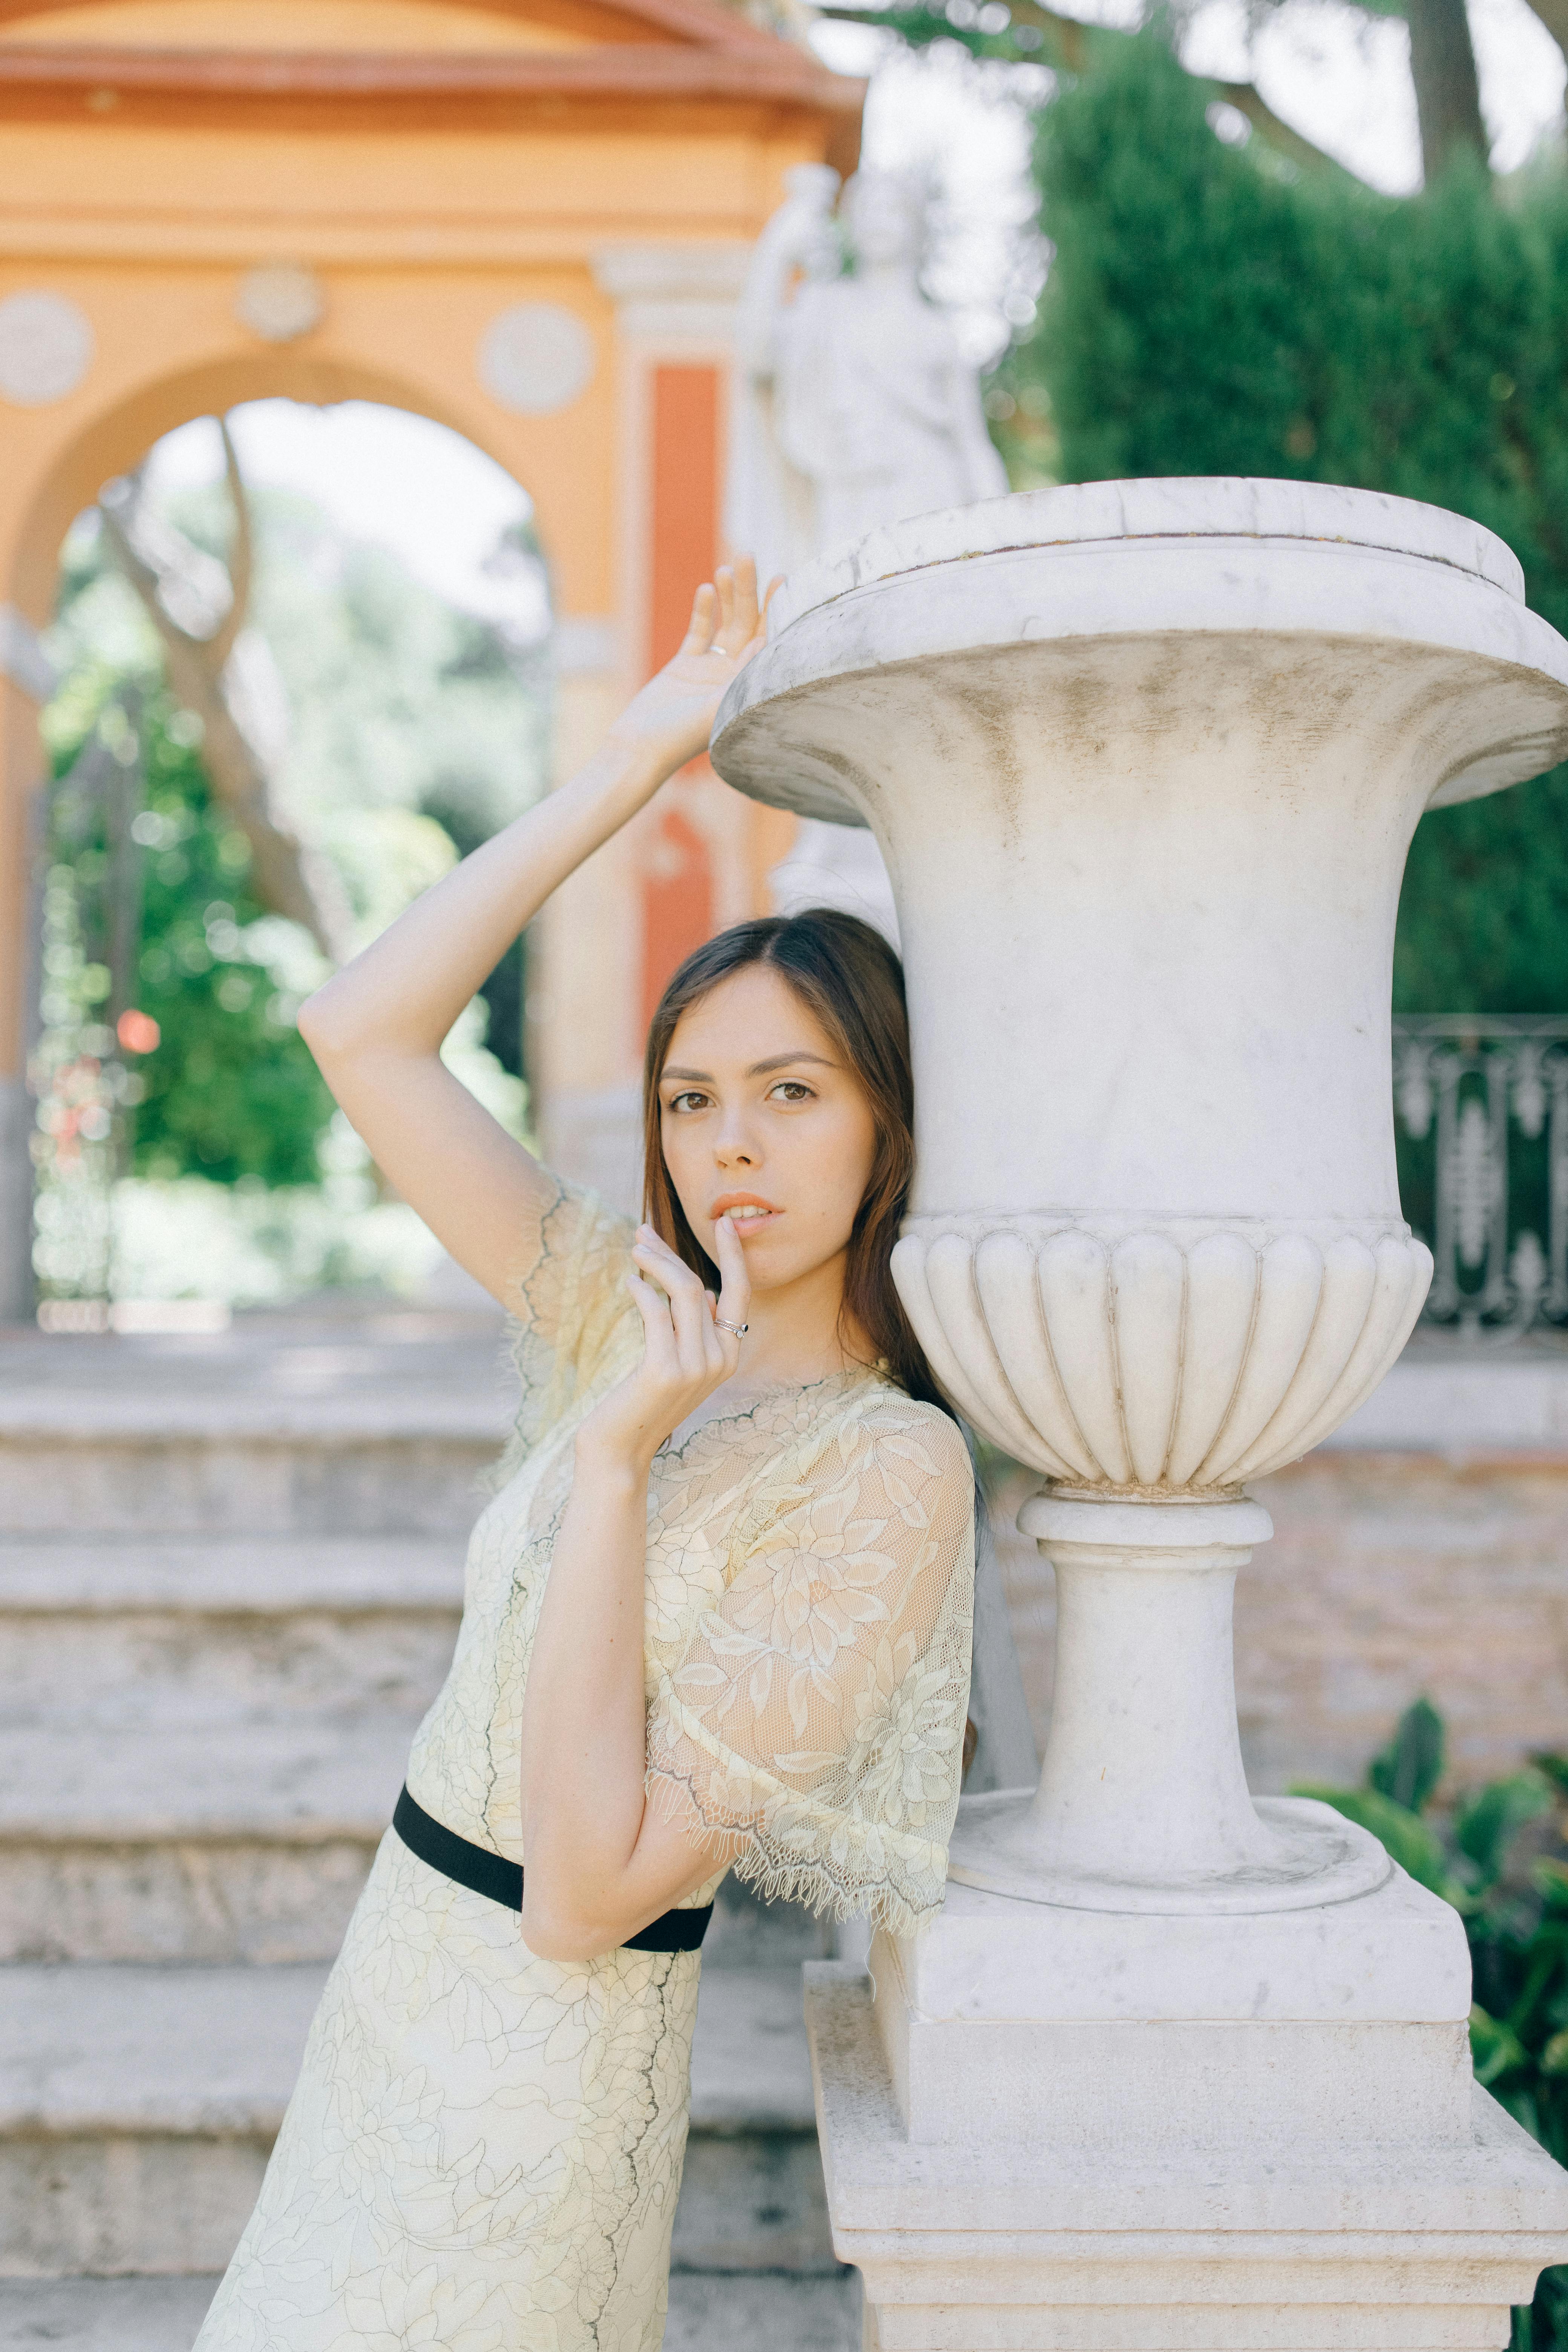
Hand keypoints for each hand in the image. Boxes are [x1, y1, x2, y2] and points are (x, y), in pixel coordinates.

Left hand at [577, 1218, 751, 1475]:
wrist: (620, 1451)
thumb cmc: (643, 1402)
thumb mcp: (680, 1363)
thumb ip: (698, 1331)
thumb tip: (710, 1293)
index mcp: (729, 1354)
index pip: (740, 1292)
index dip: (734, 1255)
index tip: (725, 1222)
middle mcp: (720, 1360)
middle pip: (701, 1285)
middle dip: (670, 1254)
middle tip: (641, 1233)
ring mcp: (695, 1367)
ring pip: (683, 1292)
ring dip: (655, 1263)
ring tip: (633, 1250)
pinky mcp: (665, 1371)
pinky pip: (657, 1312)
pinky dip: (641, 1290)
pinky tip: (629, 1282)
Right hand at [605, 559, 776, 780]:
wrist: (638, 748)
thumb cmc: (679, 738)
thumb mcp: (717, 709)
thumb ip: (741, 680)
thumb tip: (766, 644)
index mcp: (749, 689)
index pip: (770, 642)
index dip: (777, 611)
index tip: (783, 580)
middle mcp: (735, 678)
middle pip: (748, 626)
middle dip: (749, 592)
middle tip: (748, 556)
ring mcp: (710, 671)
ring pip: (725, 625)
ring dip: (728, 596)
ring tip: (728, 567)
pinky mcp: (684, 667)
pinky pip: (699, 633)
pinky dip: (703, 612)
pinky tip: (707, 589)